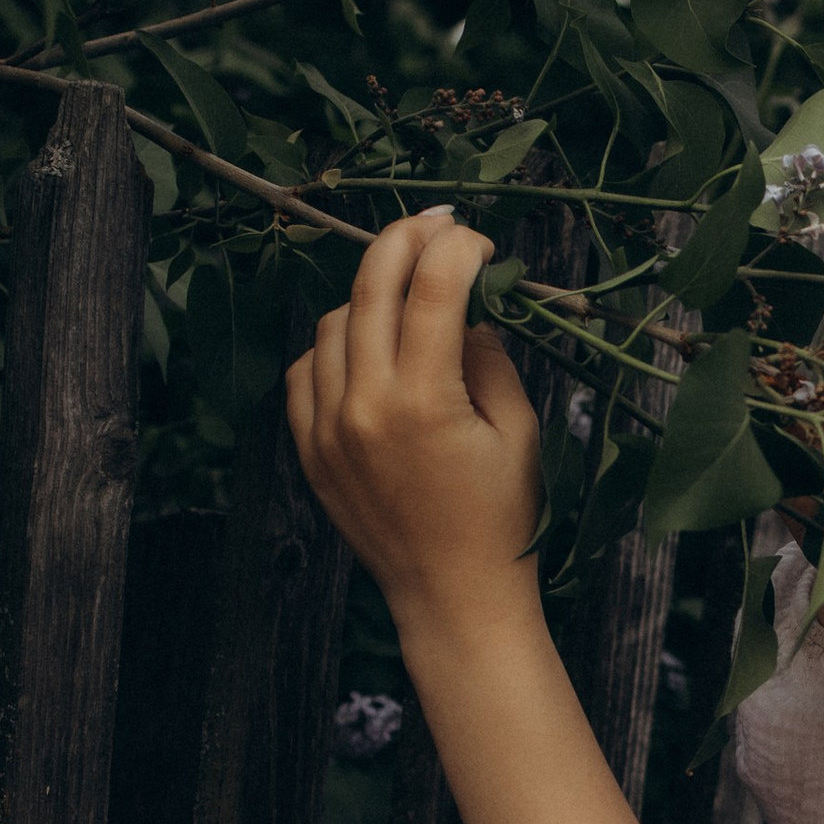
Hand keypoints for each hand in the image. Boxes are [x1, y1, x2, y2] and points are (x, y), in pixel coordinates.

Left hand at [286, 210, 544, 636]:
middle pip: (371, 287)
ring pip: (333, 324)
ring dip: (371, 297)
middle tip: (434, 226)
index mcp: (425, 401)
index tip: (481, 243)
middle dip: (405, 241)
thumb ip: (488, 358)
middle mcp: (364, 407)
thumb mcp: (518, 431)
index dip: (460, 249)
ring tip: (408, 300)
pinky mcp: (308, 450)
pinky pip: (306, 370)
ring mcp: (327, 428)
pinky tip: (369, 352)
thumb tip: (465, 310)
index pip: (433, 288)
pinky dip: (335, 348)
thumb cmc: (501, 519)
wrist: (452, 598)